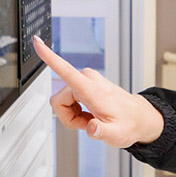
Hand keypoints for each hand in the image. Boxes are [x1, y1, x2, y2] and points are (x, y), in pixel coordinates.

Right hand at [32, 36, 163, 147]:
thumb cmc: (129, 124)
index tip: (36, 42)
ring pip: (62, 101)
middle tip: (87, 124)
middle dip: (68, 117)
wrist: (139, 117)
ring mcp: (87, 80)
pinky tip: (90, 114)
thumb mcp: (116, 134)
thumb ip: (101, 133)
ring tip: (91, 119)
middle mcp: (87, 79)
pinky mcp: (86, 82)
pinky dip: (77, 111)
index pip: (65, 70)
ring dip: (73, 115)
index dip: (48, 56)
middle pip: (58, 100)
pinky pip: (69, 99)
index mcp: (90, 89)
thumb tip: (92, 128)